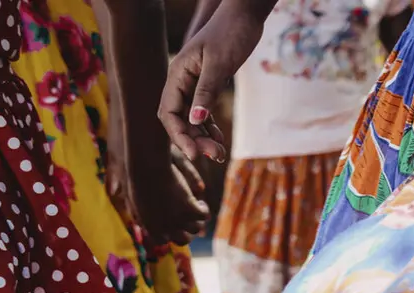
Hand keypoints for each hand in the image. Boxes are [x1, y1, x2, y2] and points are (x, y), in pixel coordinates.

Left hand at [128, 150, 209, 245]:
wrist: (148, 169)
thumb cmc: (138, 180)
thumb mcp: (134, 201)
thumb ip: (140, 215)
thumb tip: (142, 224)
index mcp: (150, 227)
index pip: (162, 241)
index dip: (168, 234)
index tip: (170, 225)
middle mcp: (166, 229)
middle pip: (184, 239)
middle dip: (186, 231)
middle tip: (188, 220)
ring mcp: (179, 221)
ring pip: (196, 228)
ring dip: (197, 219)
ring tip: (195, 208)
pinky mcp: (190, 210)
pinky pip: (204, 215)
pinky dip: (204, 209)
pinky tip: (200, 201)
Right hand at [161, 0, 267, 160]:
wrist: (244, 16)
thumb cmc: (231, 34)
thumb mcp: (219, 64)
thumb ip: (206, 92)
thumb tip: (196, 121)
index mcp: (178, 74)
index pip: (169, 112)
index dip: (179, 135)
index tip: (196, 154)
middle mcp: (181, 80)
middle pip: (179, 119)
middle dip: (194, 140)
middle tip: (216, 156)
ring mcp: (194, 83)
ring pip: (192, 118)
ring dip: (202, 137)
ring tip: (220, 154)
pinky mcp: (208, 84)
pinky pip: (202, 111)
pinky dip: (209, 127)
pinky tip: (219, 140)